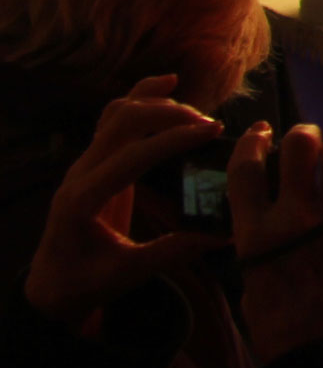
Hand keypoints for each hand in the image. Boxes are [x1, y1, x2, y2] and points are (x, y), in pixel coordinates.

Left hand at [20, 80, 223, 325]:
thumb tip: (225, 233)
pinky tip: (170, 83)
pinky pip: (114, 117)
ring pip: (118, 112)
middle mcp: (79, 173)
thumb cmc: (86, 282)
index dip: (172, 140)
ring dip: (158, 104)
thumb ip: (174, 251)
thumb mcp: (129, 272)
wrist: (53, 284)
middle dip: (169, 114)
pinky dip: (142, 95)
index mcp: (82, 200)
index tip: (212, 132)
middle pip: (122, 120)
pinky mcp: (94, 160)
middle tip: (211, 126)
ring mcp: (84, 163)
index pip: (130, 156)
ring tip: (197, 116)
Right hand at [227, 121, 322, 367]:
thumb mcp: (251, 279)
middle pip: (298, 146)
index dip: (251, 142)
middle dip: (301, 135)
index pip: (246, 168)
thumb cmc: (280, 324)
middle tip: (304, 139)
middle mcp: (293, 217)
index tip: (258, 131)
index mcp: (255, 232)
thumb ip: (259, 241)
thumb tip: (265, 219)